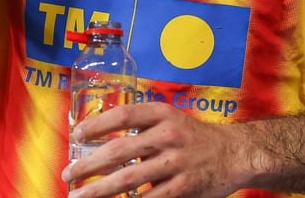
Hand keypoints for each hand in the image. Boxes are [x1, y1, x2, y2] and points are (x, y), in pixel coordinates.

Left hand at [61, 102, 257, 197]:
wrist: (236, 154)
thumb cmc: (195, 137)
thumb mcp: (171, 119)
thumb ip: (142, 126)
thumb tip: (100, 139)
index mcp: (163, 114)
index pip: (123, 116)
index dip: (97, 125)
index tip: (76, 135)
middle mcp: (169, 135)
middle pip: (119, 151)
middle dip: (88, 165)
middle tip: (68, 175)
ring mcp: (177, 163)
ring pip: (128, 179)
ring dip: (99, 191)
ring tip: (78, 197)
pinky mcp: (184, 187)